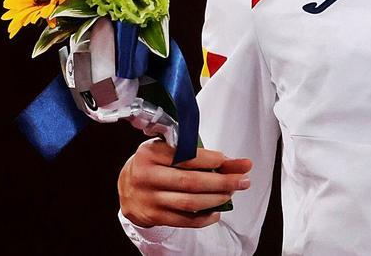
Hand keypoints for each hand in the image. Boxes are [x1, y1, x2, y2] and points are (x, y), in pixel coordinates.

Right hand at [118, 138, 253, 228]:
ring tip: (232, 193)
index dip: (213, 160)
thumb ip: (200, 154)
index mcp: (151, 153)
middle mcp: (147, 176)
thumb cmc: (154, 163)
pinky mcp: (154, 216)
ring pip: (189, 202)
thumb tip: (237, 163)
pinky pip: (184, 220)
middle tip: (243, 180)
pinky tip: (217, 211)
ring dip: (216, 199)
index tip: (233, 162)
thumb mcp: (170, 150)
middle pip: (191, 181)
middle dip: (222, 181)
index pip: (187, 157)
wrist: (127, 187)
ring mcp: (149, 198)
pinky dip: (204, 217)